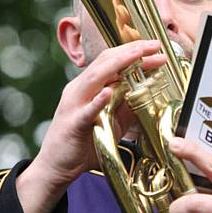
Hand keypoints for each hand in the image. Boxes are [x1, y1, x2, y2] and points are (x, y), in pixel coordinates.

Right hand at [16, 40, 165, 212]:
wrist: (56, 167)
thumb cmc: (82, 143)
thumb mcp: (111, 121)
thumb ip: (126, 106)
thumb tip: (149, 92)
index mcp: (88, 87)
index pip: (112, 62)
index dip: (134, 53)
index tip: (155, 49)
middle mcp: (79, 90)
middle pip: (105, 63)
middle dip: (131, 51)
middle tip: (154, 45)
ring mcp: (74, 105)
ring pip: (95, 78)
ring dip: (119, 65)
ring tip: (138, 56)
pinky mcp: (73, 124)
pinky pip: (86, 110)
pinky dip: (98, 100)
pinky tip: (109, 92)